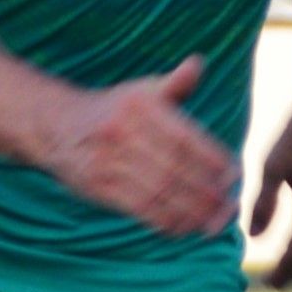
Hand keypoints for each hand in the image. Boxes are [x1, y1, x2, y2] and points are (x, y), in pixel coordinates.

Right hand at [42, 56, 238, 240]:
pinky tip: (186, 227)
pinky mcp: (97, 187)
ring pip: (158, 192)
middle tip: (231, 204)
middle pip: (174, 168)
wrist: (56, 125)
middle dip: (206, 191)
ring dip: (192, 211)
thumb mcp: (140, 90)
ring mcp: (107, 161)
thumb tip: (197, 64)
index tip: (234, 173)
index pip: (183, 137)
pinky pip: (138, 209)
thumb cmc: (112, 109)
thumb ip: (174, 83)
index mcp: (139, 106)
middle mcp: (123, 132)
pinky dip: (166, 221)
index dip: (212, 158)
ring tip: (215, 222)